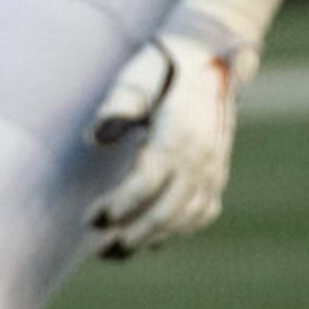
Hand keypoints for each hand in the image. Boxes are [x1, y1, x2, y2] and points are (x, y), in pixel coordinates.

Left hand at [86, 31, 253, 257]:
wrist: (209, 56)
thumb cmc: (162, 65)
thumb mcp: (137, 74)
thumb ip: (119, 103)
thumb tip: (95, 137)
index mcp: (179, 134)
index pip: (148, 181)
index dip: (120, 204)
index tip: (91, 219)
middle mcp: (202, 157)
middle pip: (167, 209)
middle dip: (130, 233)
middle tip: (95, 247)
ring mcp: (214, 168)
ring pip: (185, 217)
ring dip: (150, 238)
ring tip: (112, 252)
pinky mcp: (217, 173)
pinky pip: (201, 212)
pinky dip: (177, 230)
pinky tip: (150, 241)